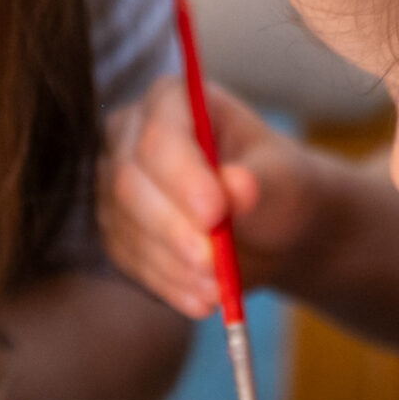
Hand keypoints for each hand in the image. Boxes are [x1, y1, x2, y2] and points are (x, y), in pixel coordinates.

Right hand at [97, 76, 329, 316]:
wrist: (270, 225)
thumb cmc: (277, 186)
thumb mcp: (284, 179)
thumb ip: (260, 182)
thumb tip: (237, 186)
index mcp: (171, 100)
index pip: (159, 136)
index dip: (183, 176)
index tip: (215, 214)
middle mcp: (130, 136)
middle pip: (129, 183)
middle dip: (172, 228)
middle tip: (213, 263)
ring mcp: (114, 185)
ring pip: (125, 227)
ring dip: (172, 264)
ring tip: (219, 288)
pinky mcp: (117, 230)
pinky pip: (129, 261)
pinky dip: (166, 284)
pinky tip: (202, 299)